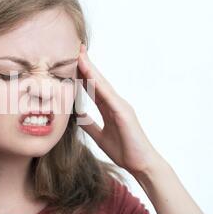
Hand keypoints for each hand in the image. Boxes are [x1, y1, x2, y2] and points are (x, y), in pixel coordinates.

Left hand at [76, 44, 164, 176]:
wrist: (141, 165)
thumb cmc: (125, 151)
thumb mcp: (100, 136)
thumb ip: (89, 124)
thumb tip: (77, 117)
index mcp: (109, 108)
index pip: (93, 87)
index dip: (82, 74)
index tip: (71, 61)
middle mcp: (115, 103)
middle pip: (97, 80)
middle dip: (86, 64)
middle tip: (75, 48)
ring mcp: (120, 106)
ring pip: (102, 84)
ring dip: (90, 69)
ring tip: (79, 55)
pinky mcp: (124, 113)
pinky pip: (108, 96)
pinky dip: (98, 84)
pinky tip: (89, 75)